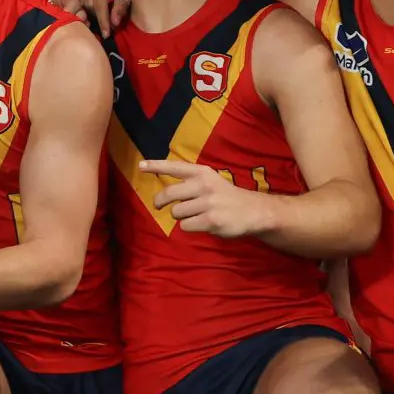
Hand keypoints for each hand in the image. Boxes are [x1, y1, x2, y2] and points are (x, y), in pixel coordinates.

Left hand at [139, 159, 273, 237]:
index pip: (175, 167)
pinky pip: (186, 226)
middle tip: (159, 206)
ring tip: (196, 215)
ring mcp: (208, 203)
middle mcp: (204, 185)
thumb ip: (189, 182)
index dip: (156, 166)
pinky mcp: (211, 221)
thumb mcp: (210, 180)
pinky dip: (191, 227)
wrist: (253, 211)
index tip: (140, 165)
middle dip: (160, 202)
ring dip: (181, 217)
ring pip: (176, 213)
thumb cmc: (225, 196)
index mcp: (202, 173)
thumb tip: (164, 193)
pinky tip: (204, 223)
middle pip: (168, 194)